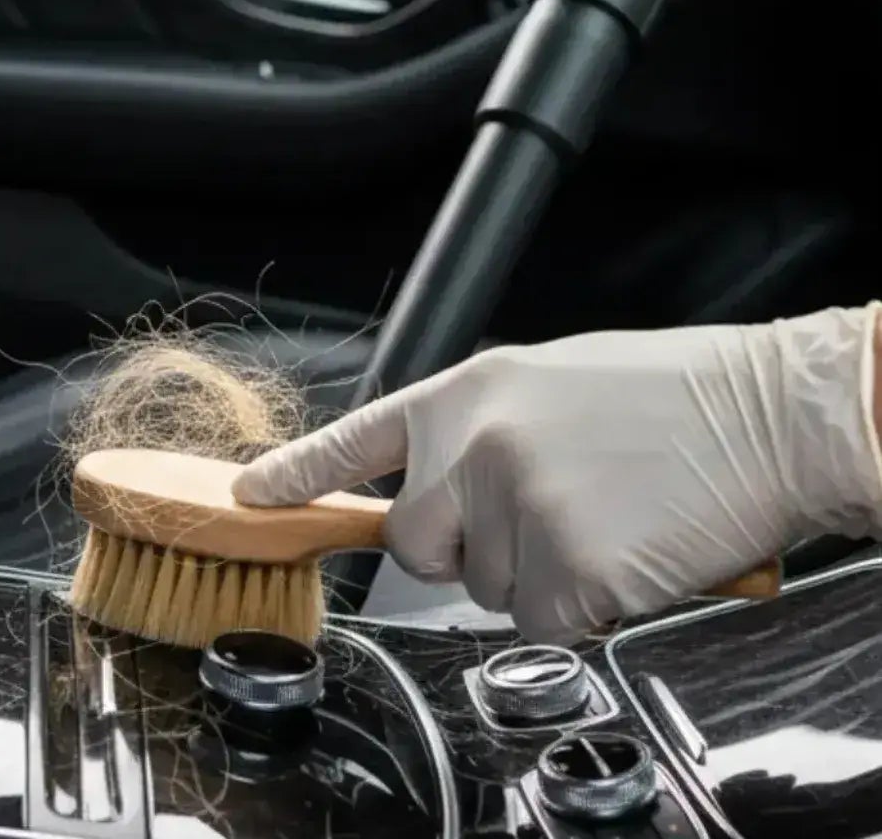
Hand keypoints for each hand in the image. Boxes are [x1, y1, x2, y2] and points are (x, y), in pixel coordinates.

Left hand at [234, 308, 881, 643]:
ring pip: (487, 593)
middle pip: (417, 546)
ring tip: (604, 517)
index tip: (249, 499)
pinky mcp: (562, 570)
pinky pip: (542, 628)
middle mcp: (474, 446)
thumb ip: (482, 432)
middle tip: (549, 516)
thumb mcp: (551, 385)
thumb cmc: (671, 397)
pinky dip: (584, 612)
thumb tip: (449, 488)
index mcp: (468, 391)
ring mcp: (514, 507)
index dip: (300, 475)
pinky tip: (625, 555)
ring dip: (539, 578)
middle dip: (468, 552)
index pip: (358, 438)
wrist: (764, 412)